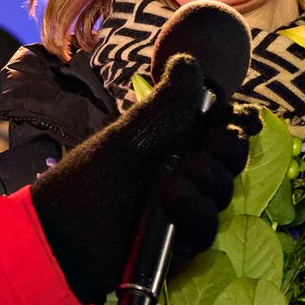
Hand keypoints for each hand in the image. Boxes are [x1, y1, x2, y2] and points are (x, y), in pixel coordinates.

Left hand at [29, 55, 250, 303]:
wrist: (63, 233)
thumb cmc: (88, 180)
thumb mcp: (129, 136)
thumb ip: (165, 104)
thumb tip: (188, 61)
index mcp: (173, 142)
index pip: (220, 127)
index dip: (236, 120)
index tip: (240, 116)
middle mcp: (185, 172)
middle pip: (231, 158)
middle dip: (230, 147)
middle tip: (215, 141)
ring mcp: (185, 208)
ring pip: (223, 191)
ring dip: (208, 179)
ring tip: (175, 178)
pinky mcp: (182, 242)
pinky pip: (208, 226)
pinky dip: (196, 210)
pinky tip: (173, 198)